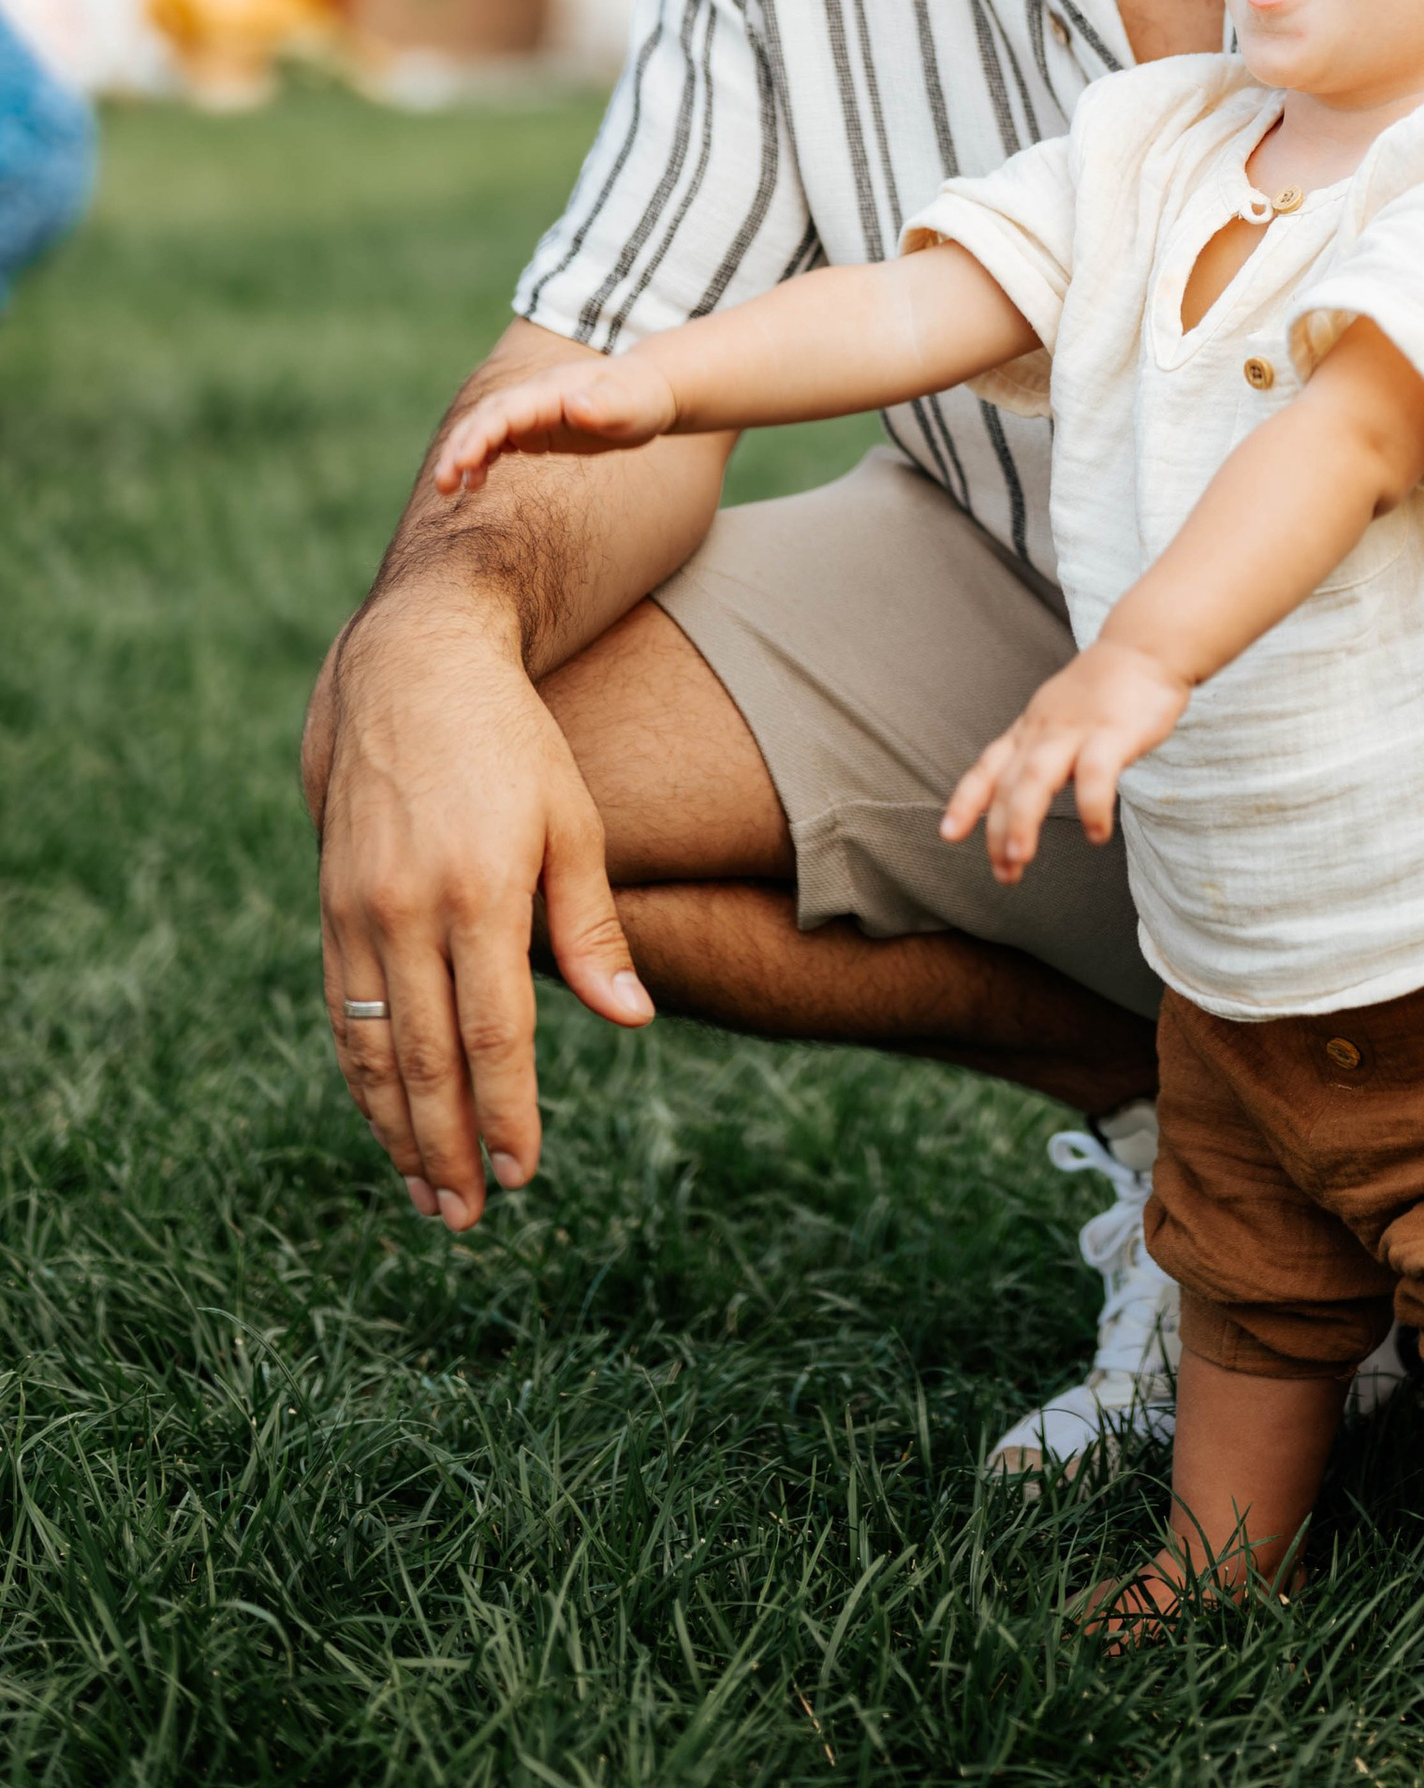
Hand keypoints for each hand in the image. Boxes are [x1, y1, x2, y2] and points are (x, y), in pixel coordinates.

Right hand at [310, 597, 653, 1231]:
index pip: (494, 1033)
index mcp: (481, 890)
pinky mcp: (328, 904)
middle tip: (465, 1216)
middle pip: (423, 1058)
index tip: (521, 1175)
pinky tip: (384, 1119)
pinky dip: (359, 1077)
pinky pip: (338, 1012)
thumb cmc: (513, 745)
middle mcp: (407, 907)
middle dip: (446, 1145)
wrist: (411, 668)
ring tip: (424, 1195)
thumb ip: (595, 928)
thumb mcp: (574, 820)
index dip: (507, 1112)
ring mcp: (356, 908)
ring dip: (394, 1130)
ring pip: (368, 1049)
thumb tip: (633, 1021)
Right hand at [434, 351, 678, 490]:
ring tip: (448, 490)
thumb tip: (574, 405)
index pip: (506, 410)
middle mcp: (535, 396)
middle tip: (442, 485)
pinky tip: (473, 484)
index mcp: (552, 389)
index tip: (462, 462)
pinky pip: (499, 440)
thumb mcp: (631, 405)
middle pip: (486, 418)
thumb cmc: (642, 398)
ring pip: (486, 429)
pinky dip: (480, 458)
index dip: (481, 434)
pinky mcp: (536, 427)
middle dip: (460, 448)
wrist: (650, 388)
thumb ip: (604, 405)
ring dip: (462, 455)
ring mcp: (533, 411)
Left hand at [940, 639, 1193, 880]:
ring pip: (1036, 777)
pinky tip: (1096, 834)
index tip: (949, 833)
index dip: (965, 800)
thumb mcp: (1060, 715)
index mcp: (1031, 728)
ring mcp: (1077, 729)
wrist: (1147, 644)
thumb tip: (1025, 794)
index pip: (988, 766)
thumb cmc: (1107, 687)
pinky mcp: (1113, 732)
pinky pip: (1095, 774)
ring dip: (1021, 821)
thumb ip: (1042, 751)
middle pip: (1008, 781)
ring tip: (1019, 859)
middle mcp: (1045, 730)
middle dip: (996, 829)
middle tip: (1002, 872)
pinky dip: (1091, 808)